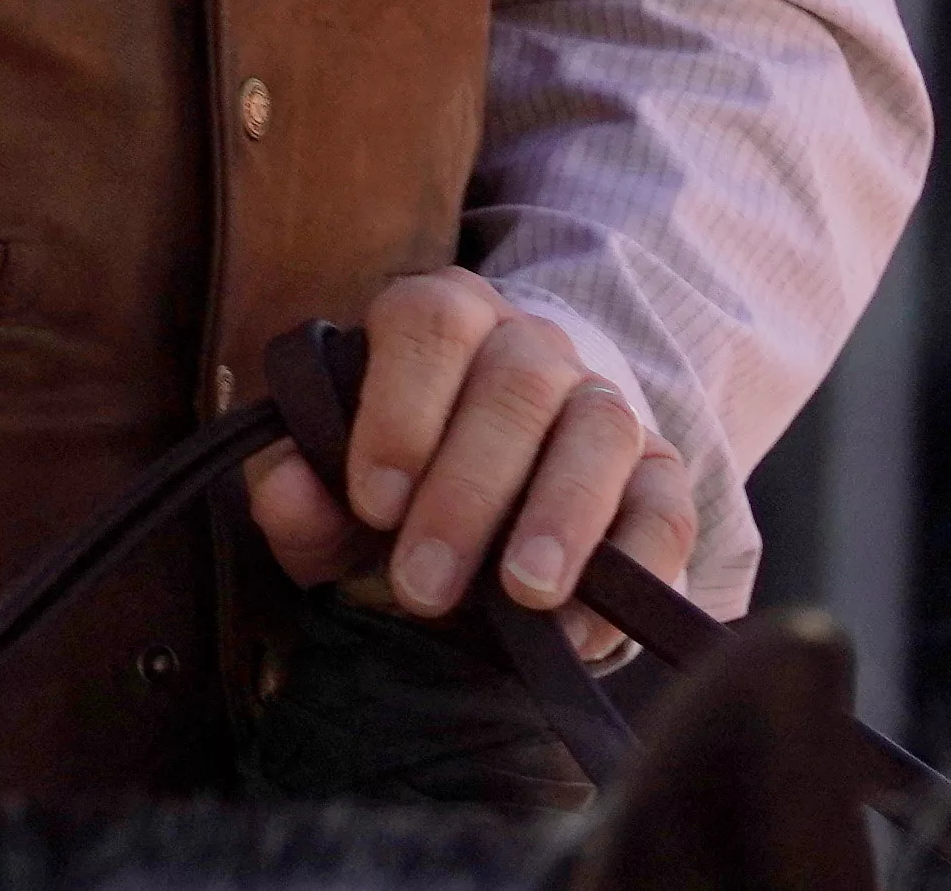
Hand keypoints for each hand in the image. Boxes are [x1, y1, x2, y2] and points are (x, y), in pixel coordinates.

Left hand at [243, 268, 698, 661]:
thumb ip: (299, 489)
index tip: (370, 503)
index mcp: (445, 318)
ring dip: (559, 513)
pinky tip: (581, 631)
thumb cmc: (404, 487)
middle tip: (423, 586)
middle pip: (515, 381)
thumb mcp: (335, 490)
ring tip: (521, 594)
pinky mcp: (660, 478)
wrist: (498, 499)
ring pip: (599, 427)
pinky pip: (666, 508)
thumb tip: (284, 491)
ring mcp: (603, 404)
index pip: (429, 321)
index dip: (400, 408)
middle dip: (466, 490)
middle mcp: (531, 345)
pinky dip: (635, 568)